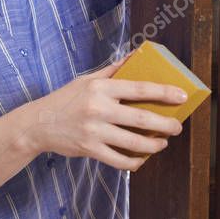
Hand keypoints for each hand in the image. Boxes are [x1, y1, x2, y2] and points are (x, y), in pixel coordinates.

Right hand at [28, 53, 184, 170]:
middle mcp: (98, 109)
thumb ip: (112, 70)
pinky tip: (141, 159)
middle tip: (177, 127)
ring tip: (162, 143)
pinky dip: (134, 162)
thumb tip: (136, 56)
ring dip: (154, 145)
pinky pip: (118, 160)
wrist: (38, 124)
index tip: (181, 96)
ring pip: (133, 142)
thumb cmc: (65, 99)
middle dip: (165, 124)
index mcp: (100, 88)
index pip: (140, 88)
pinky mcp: (89, 149)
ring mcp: (94, 131)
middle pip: (141, 118)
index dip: (164, 93)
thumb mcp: (86, 80)